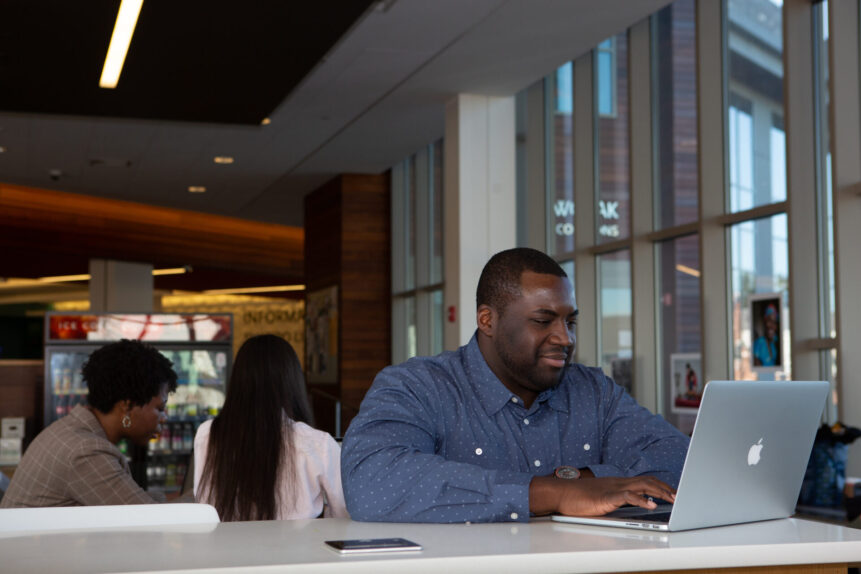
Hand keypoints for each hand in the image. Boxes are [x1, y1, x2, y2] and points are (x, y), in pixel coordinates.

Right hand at [529, 474, 675, 516]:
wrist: (559, 493)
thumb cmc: (576, 497)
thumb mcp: (600, 497)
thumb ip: (614, 499)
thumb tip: (628, 506)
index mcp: (617, 483)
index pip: (644, 480)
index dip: (660, 485)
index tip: (672, 492)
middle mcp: (618, 483)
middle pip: (647, 481)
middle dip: (665, 488)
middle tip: (679, 496)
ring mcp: (612, 489)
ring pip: (642, 486)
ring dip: (660, 492)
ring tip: (673, 500)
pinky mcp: (606, 497)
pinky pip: (627, 496)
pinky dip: (641, 500)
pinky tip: (651, 505)